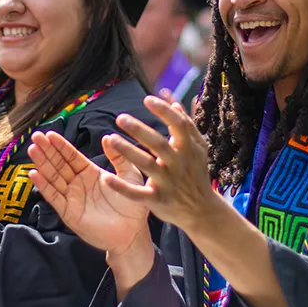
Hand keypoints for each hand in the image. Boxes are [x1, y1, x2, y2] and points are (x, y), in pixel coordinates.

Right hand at [28, 130, 150, 255]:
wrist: (133, 232)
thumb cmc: (133, 204)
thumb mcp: (129, 175)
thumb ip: (119, 157)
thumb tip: (108, 137)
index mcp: (89, 172)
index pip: (71, 156)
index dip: (60, 145)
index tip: (49, 133)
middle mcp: (77, 183)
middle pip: (58, 164)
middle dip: (47, 150)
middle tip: (36, 136)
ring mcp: (71, 197)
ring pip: (53, 177)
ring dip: (42, 164)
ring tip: (33, 149)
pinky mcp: (68, 212)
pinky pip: (54, 197)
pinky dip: (44, 186)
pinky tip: (34, 174)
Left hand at [103, 95, 214, 230]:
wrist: (202, 210)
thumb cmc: (195, 172)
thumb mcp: (197, 146)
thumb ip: (183, 121)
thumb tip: (168, 96)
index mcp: (189, 148)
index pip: (178, 125)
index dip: (164, 111)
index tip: (147, 99)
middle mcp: (179, 164)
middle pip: (159, 144)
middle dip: (140, 130)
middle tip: (120, 118)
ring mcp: (168, 182)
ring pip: (147, 165)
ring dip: (128, 151)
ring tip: (110, 139)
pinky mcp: (157, 200)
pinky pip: (137, 194)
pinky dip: (121, 187)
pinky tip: (105, 178)